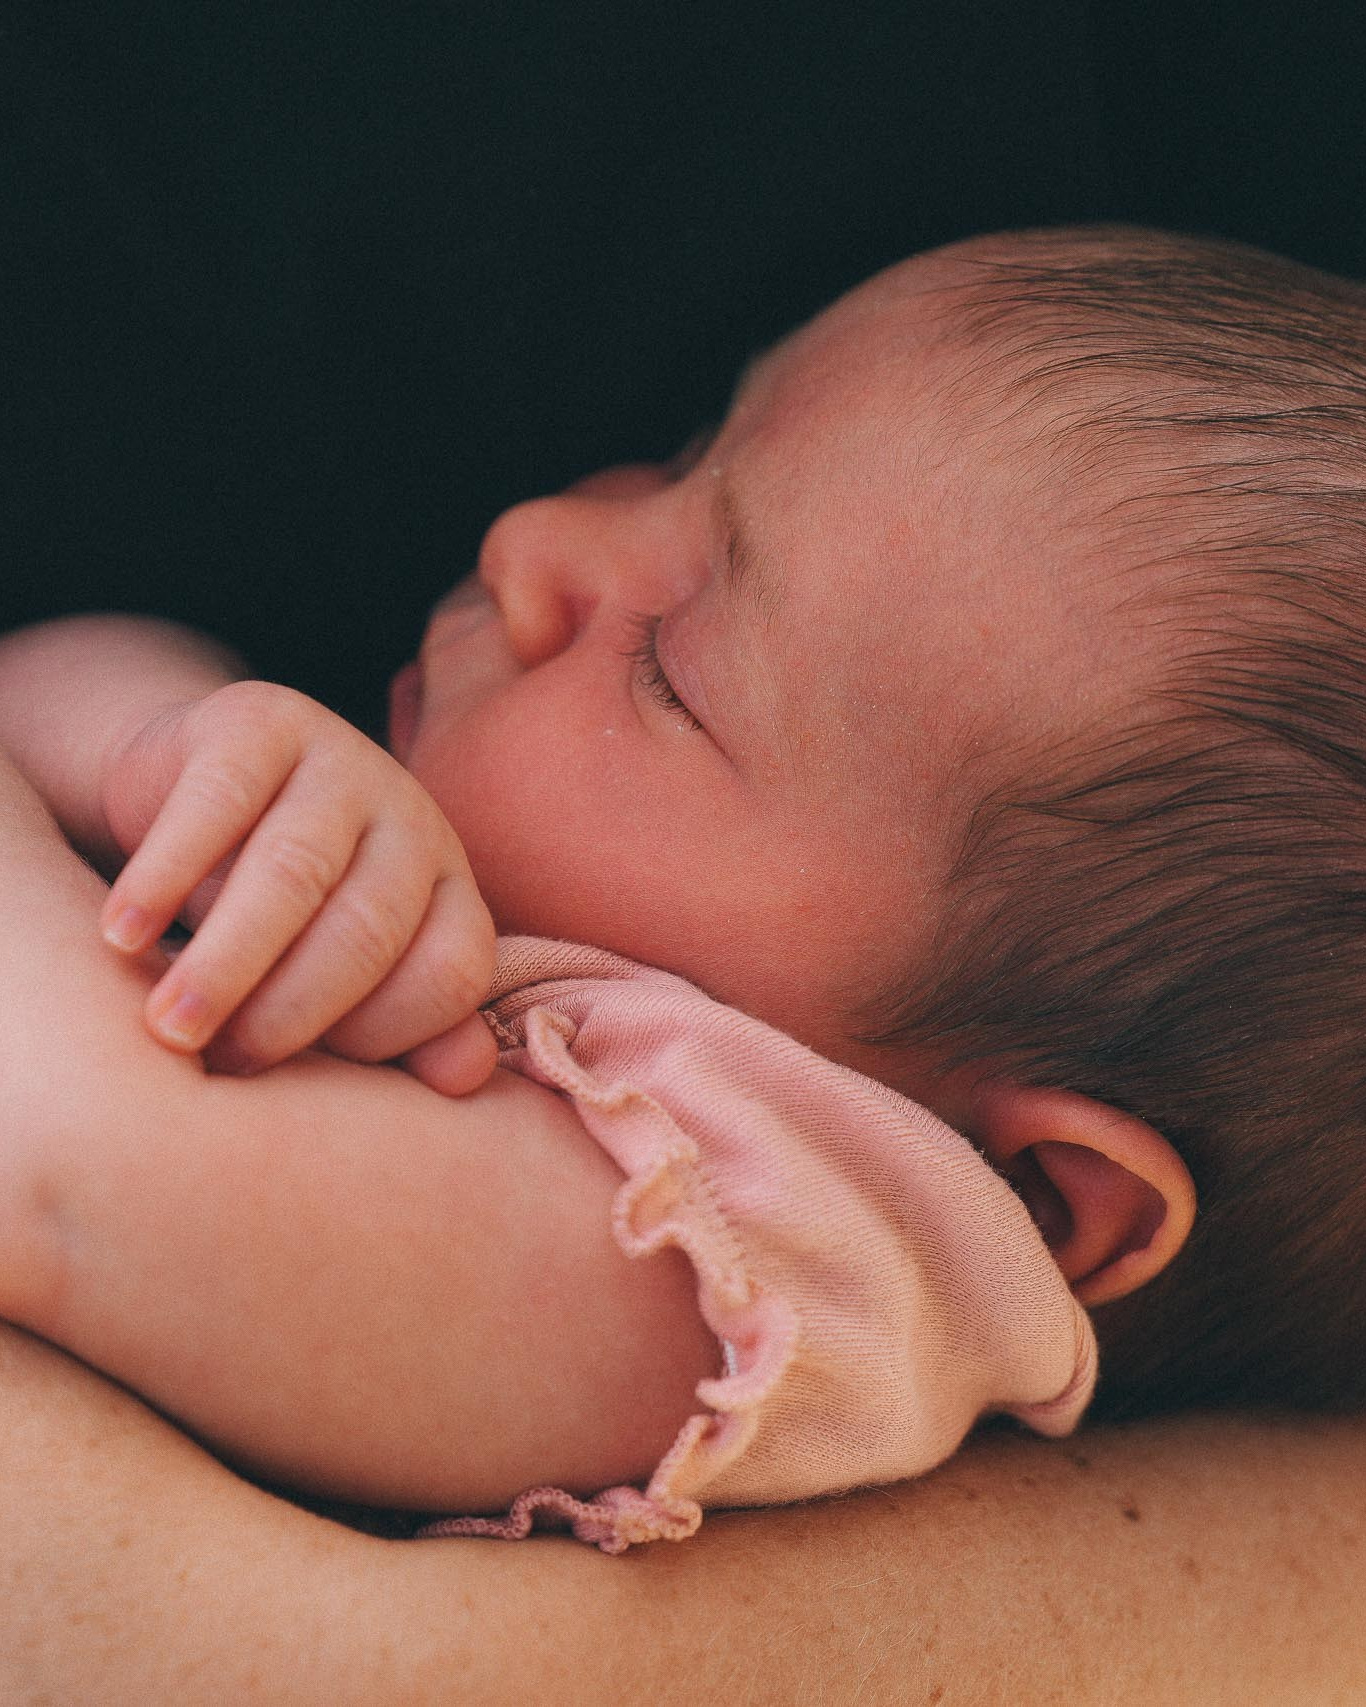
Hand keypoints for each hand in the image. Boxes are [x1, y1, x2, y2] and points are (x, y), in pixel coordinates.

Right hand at [96, 680, 497, 1083]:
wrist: (193, 789)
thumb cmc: (278, 918)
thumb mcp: (341, 979)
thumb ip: (404, 1031)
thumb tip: (465, 1078)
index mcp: (450, 891)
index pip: (449, 972)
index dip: (381, 1037)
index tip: (299, 1083)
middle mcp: (412, 821)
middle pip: (370, 927)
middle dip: (291, 1010)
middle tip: (216, 1064)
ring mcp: (342, 762)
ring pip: (295, 870)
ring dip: (229, 958)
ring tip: (168, 1025)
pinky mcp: (262, 719)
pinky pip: (217, 802)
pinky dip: (165, 876)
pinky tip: (124, 935)